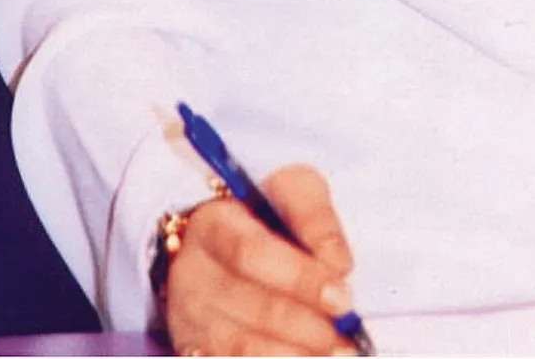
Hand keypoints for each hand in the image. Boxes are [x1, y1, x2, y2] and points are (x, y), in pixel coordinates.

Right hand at [165, 163, 356, 355]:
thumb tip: (338, 265)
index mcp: (212, 224)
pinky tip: (308, 358)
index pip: (252, 253)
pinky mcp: (198, 349)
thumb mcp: (291, 192)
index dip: (299, 278)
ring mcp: (190, 318)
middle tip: (343, 334)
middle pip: (250, 306)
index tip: (340, 295)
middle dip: (304, 324)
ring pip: (242, 347)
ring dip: (295, 354)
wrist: (226, 243)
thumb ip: (316, 218)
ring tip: (337, 352)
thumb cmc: (265, 216)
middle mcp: (193, 274)